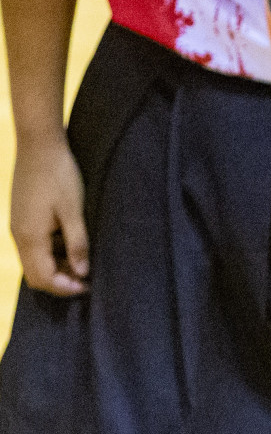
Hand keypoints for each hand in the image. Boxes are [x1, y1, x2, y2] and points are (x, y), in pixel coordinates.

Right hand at [10, 132, 87, 295]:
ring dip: (57, 266)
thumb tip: (82, 272)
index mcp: (30, 237)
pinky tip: (72, 242)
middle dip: (60, 281)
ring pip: (34, 260)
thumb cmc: (59, 175)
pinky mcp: (22, 217)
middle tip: (88, 277)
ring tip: (84, 260)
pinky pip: (35, 245)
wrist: (38, 145)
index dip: (65, 288)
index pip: (42, 278)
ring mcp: (18, 226)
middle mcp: (19, 236)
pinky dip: (52, 251)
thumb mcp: (74, 210)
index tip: (89, 286)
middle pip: (35, 274)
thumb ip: (78, 243)